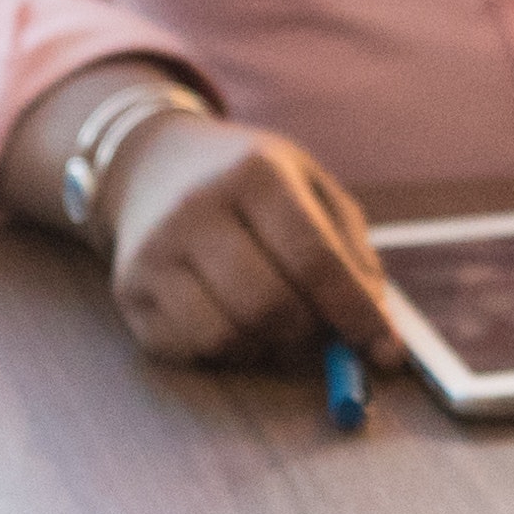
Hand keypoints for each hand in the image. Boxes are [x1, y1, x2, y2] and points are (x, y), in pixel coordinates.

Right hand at [96, 110, 392, 370]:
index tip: (385, 351)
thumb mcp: (308, 186)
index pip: (314, 260)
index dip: (355, 314)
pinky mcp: (128, 289)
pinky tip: (229, 319)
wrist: (150, 163)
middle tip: (319, 332)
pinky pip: (188, 349)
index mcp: (254, 173)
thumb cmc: (248, 184)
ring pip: (226, 337)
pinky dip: (222, 351)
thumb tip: (377, 334)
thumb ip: (350, 252)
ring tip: (272, 321)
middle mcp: (196, 207)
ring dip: (264, 347)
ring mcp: (155, 250)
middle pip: (269, 306)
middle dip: (308, 334)